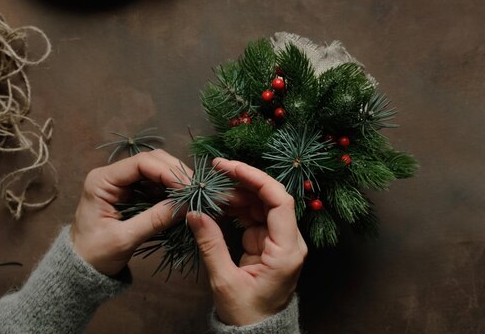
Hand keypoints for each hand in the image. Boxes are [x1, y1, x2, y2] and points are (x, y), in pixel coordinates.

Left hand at [70, 149, 188, 275]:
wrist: (82, 269)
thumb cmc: (95, 254)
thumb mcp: (124, 239)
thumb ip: (154, 220)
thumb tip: (186, 206)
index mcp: (103, 180)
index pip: (141, 162)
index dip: (168, 171)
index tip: (188, 187)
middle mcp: (114, 175)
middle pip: (152, 160)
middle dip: (176, 173)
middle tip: (196, 190)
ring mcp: (124, 183)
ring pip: (158, 169)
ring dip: (177, 180)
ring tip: (193, 195)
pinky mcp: (134, 193)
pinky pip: (158, 184)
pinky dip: (173, 190)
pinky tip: (184, 199)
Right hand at [187, 158, 307, 325]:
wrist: (256, 333)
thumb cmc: (246, 313)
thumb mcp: (225, 281)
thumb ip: (211, 244)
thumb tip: (195, 214)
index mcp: (287, 250)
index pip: (280, 201)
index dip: (257, 179)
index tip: (231, 167)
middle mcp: (289, 241)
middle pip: (271, 198)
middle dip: (244, 180)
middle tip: (216, 169)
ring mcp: (279, 240)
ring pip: (262, 204)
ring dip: (238, 192)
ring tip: (213, 186)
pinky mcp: (268, 243)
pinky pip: (254, 216)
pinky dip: (237, 207)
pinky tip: (219, 201)